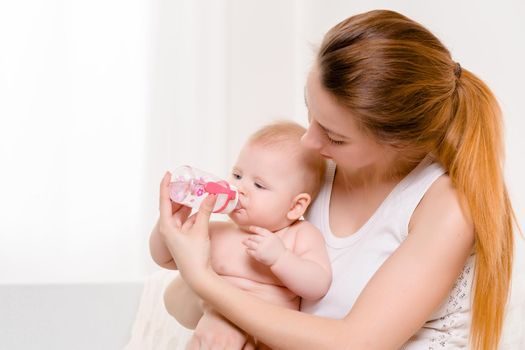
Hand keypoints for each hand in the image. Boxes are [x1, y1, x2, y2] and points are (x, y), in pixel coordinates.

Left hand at [158, 171, 216, 286]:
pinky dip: (194, 212)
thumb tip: (212, 193)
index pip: (164, 201)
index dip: (165, 186)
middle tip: (188, 180)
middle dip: (180, 192)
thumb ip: (205, 210)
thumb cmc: (194, 256)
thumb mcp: (200, 230)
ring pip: (181, 212)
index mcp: (166, 226)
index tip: (168, 173)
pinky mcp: (183, 236)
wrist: (197, 276)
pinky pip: (187, 219)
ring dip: (188, 202)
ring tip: (196, 189)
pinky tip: (202, 205)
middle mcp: (168, 228)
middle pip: (172, 205)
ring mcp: (176, 232)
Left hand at [242, 226, 285, 265]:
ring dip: (246, 242)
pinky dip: (247, 250)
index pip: (259, 230)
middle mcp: (265, 241)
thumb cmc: (277, 248)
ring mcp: (261, 248)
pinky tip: (247, 249)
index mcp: (270, 236)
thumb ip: (267, 234)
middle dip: (249, 237)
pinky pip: (250, 251)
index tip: (250, 228)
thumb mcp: (274, 238)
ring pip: (250, 243)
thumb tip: (257, 231)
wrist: (280, 259)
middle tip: (248, 238)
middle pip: (253, 237)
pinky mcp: (258, 255)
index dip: (254, 228)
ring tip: (244, 241)